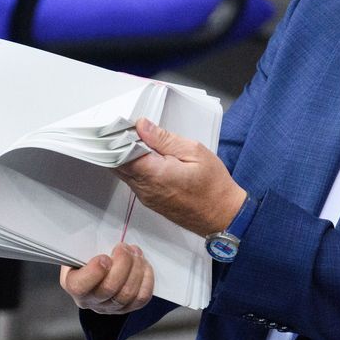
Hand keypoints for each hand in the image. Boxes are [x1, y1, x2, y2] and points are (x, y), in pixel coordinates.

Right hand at [59, 243, 153, 314]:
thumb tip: (101, 235)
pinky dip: (146, 279)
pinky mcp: (128, 307)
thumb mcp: (79, 249)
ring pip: (128, 293)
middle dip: (122, 263)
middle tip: (124, 247)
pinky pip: (141, 297)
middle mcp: (91, 301)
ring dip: (136, 268)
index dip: (95, 271)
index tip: (105, 256)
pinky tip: (143, 265)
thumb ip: (85, 246)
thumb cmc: (86, 257)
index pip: (80, 286)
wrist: (95, 270)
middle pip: (110, 288)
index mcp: (74, 285)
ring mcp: (110, 307)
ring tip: (135, 252)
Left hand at [115, 118, 245, 235]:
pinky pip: (133, 181)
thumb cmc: (213, 186)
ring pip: (123, 173)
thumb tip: (142, 126)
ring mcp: (146, 197)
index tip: (124, 124)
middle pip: (117, 164)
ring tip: (139, 140)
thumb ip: (164, 139)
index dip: (118, 137)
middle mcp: (145, 188)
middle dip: (118, 145)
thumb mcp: (194, 152)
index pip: (120, 153)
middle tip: (129, 129)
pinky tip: (145, 157)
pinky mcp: (150, 200)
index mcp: (154, 174)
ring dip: (125, 156)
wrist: (222, 215)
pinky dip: (134, 167)